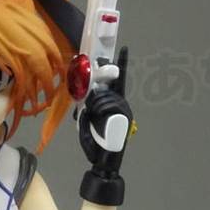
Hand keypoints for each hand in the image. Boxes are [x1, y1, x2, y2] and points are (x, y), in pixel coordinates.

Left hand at [77, 46, 133, 168]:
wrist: (104, 160)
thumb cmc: (96, 144)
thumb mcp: (86, 122)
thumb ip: (86, 108)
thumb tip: (84, 98)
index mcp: (114, 103)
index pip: (119, 80)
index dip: (122, 64)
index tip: (124, 48)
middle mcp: (121, 104)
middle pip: (105, 89)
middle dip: (93, 98)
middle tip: (90, 111)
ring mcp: (123, 110)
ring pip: (104, 98)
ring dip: (94, 107)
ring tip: (94, 120)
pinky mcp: (123, 117)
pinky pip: (108, 106)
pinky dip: (98, 112)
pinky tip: (97, 119)